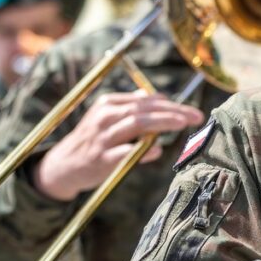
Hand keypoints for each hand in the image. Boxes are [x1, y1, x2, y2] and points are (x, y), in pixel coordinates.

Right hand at [33, 91, 203, 200]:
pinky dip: (142, 150)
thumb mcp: (107, 117)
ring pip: (135, 124)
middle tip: (196, 116)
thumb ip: (131, 107)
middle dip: (173, 111)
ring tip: (182, 123)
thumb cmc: (93, 140)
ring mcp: (103, 137)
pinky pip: (124, 152)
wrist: (63, 165)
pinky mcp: (101, 159)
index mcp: (109, 104)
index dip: (171, 104)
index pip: (146, 100)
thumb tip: (153, 95)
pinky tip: (158, 149)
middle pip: (144, 109)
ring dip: (161, 122)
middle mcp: (105, 117)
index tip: (191, 110)